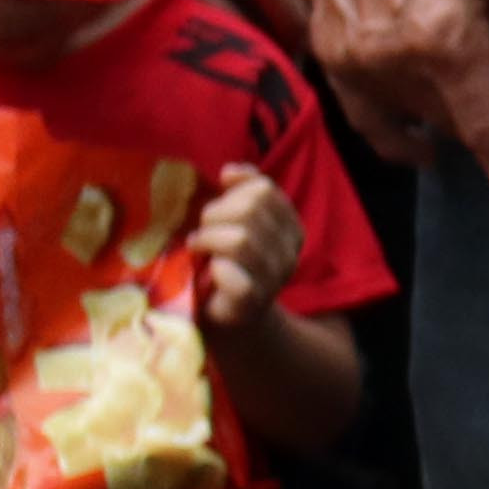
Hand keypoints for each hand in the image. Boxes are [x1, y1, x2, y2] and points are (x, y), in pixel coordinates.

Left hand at [189, 165, 308, 328]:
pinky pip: (236, 278)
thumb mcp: (235, 220)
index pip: (264, 191)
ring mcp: (273, 280)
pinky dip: (218, 270)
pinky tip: (210, 272)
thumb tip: (230, 171)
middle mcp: (288, 254)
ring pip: (241, 240)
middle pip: (251, 209)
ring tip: (198, 248)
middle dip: (216, 214)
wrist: (225, 318)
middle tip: (203, 232)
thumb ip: (240, 192)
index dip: (233, 191)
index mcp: (290, 229)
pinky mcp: (251, 304)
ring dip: (209, 239)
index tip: (219, 205)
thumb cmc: (224, 262)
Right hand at [295, 0, 488, 217]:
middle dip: (484, 123)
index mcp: (446, 45)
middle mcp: (393, 61)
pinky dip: (395, 125)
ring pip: (412, 122)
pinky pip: (366, 114)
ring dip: (442, 119)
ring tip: (461, 94)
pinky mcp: (326, 49)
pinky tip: (418, 127)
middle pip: (454, 129)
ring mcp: (352, 59)